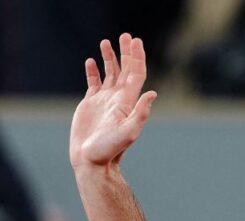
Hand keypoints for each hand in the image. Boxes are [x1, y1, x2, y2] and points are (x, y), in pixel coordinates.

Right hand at [70, 34, 156, 169]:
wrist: (92, 161)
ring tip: (106, 42)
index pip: (136, 74)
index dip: (137, 57)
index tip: (135, 41)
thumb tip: (153, 94)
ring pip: (109, 74)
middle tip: (125, 36)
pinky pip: (93, 83)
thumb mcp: (128, 132)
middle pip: (125, 70)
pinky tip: (91, 61)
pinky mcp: (91, 105)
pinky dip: (93, 71)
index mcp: (127, 102)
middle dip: (126, 53)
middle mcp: (118, 99)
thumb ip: (140, 113)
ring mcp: (105, 101)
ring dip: (109, 58)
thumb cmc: (110, 150)